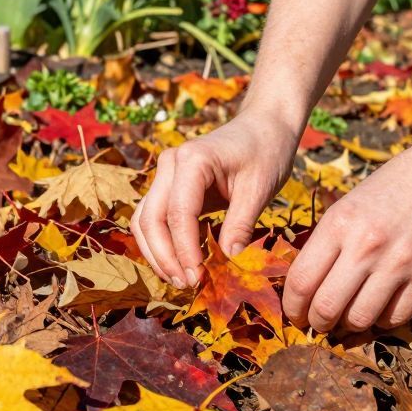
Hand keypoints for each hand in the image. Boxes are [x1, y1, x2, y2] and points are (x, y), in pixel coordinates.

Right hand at [133, 111, 300, 287]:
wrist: (264, 126)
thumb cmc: (266, 151)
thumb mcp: (261, 187)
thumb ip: (241, 222)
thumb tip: (228, 259)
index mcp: (192, 160)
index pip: (178, 213)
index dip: (184, 250)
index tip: (198, 278)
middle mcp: (170, 165)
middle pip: (150, 218)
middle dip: (164, 256)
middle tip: (187, 284)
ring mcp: (167, 175)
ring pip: (145, 220)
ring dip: (157, 253)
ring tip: (181, 279)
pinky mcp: (171, 187)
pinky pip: (156, 218)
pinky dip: (163, 243)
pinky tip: (182, 263)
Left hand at [281, 145, 411, 332]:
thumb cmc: (393, 187)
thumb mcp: (349, 205)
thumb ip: (327, 243)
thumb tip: (305, 288)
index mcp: (339, 223)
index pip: (301, 281)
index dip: (292, 306)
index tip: (295, 313)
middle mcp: (366, 245)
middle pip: (326, 307)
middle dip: (317, 323)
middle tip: (318, 323)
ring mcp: (400, 264)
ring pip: (359, 319)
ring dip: (348, 326)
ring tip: (348, 317)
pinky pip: (394, 318)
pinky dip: (381, 320)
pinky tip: (378, 308)